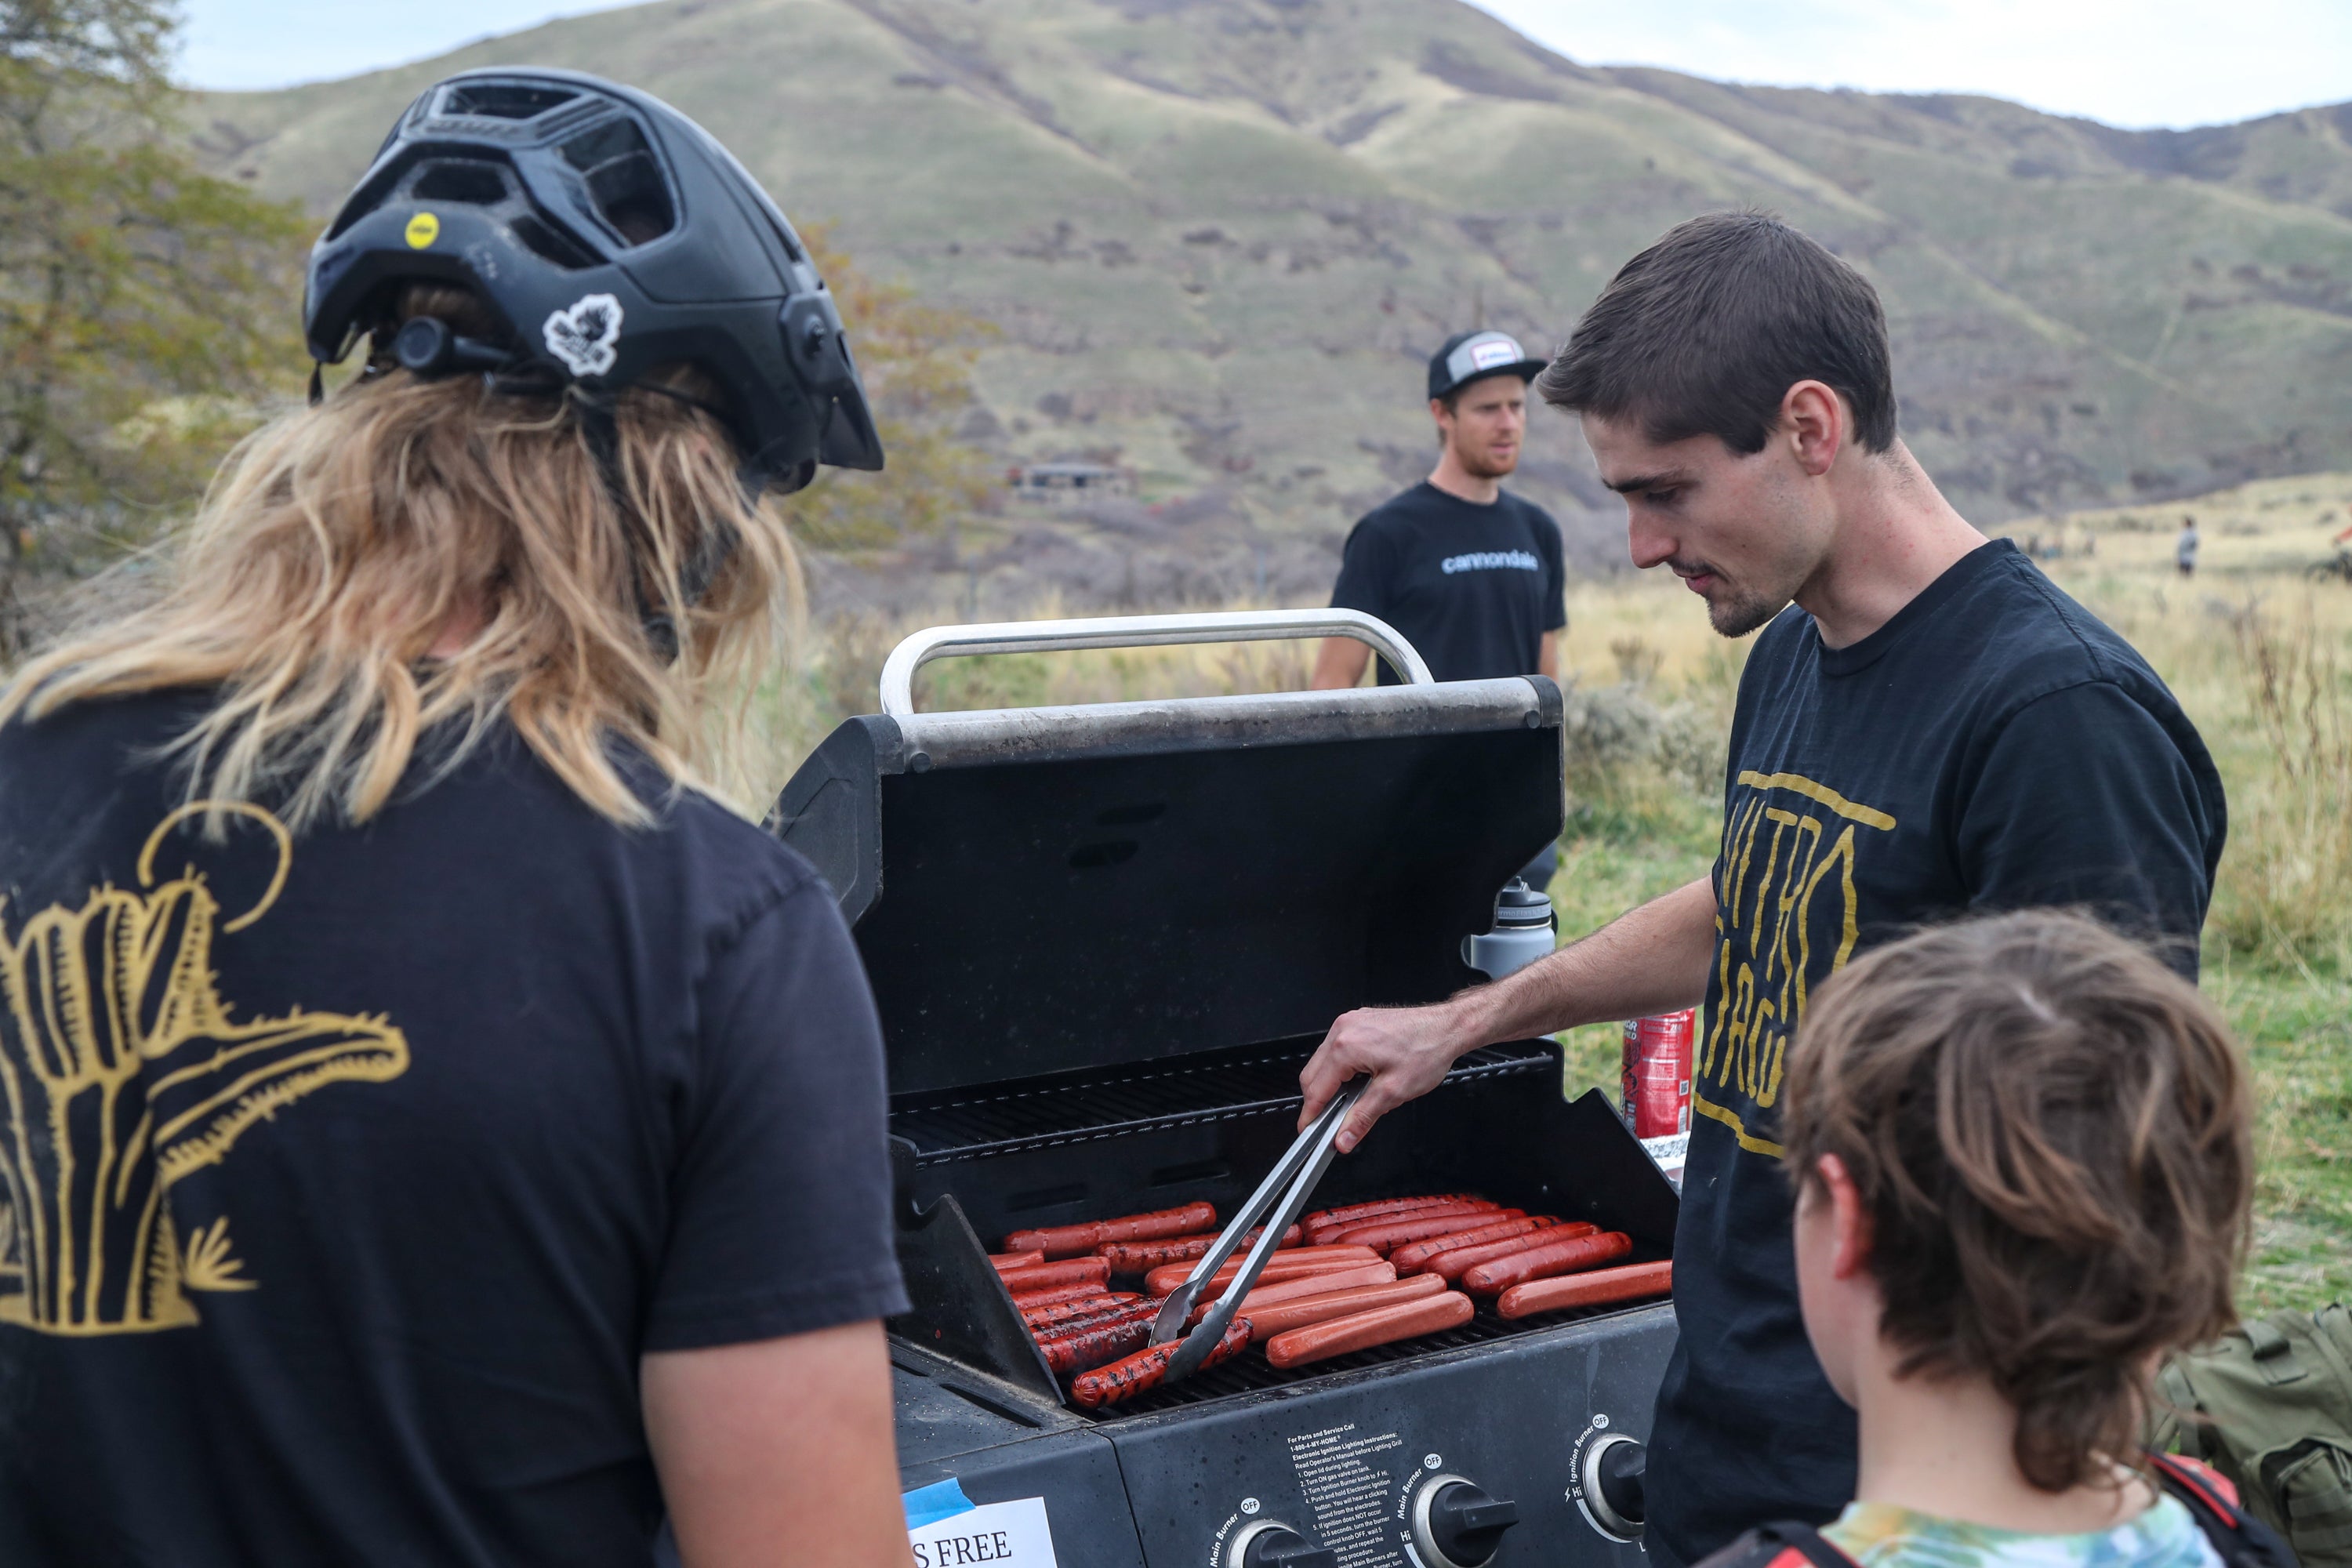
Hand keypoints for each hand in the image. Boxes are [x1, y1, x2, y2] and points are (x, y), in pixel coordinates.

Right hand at [1298, 1001, 1472, 1153]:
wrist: (1447, 1027)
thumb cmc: (1427, 1050)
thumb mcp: (1393, 1092)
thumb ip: (1362, 1118)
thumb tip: (1344, 1137)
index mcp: (1346, 1047)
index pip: (1315, 1089)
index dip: (1310, 1115)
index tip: (1307, 1131)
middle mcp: (1343, 1030)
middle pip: (1312, 1074)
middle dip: (1318, 1101)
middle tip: (1330, 1123)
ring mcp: (1349, 1023)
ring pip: (1323, 1062)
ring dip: (1330, 1084)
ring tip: (1351, 1100)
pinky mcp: (1357, 1022)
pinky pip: (1336, 1049)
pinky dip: (1340, 1069)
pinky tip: (1358, 1080)